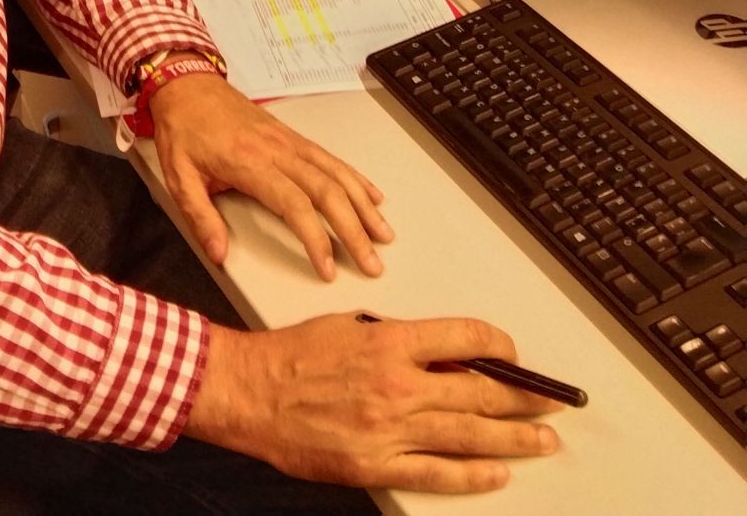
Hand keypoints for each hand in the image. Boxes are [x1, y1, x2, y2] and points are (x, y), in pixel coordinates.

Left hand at [148, 71, 390, 278]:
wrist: (187, 82)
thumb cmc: (183, 128)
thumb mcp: (178, 175)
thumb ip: (200, 217)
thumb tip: (219, 254)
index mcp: (250, 162)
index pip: (295, 205)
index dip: (316, 239)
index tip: (329, 268)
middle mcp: (277, 150)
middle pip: (327, 191)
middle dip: (354, 229)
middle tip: (372, 262)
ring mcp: (288, 140)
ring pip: (336, 172)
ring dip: (363, 204)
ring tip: (382, 234)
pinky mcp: (291, 134)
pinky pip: (330, 157)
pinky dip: (355, 177)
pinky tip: (371, 194)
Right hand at [184, 312, 562, 494]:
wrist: (251, 392)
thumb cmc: (294, 354)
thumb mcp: (349, 326)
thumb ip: (397, 340)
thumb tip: (442, 354)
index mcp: (390, 343)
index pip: (463, 339)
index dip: (497, 345)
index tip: (512, 351)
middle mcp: (397, 386)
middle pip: (477, 390)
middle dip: (522, 396)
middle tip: (552, 401)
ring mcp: (390, 430)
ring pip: (468, 434)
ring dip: (513, 438)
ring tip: (543, 440)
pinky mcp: (377, 465)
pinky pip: (436, 474)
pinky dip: (472, 475)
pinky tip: (497, 473)